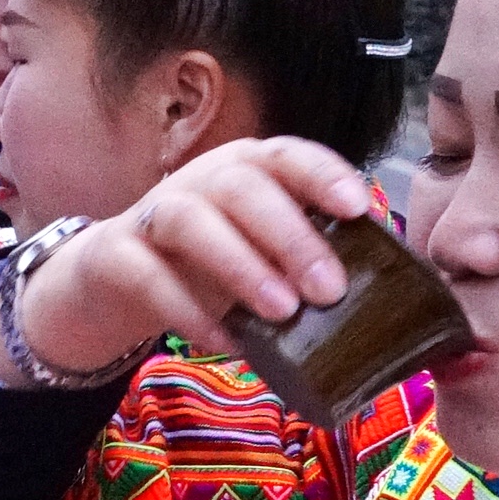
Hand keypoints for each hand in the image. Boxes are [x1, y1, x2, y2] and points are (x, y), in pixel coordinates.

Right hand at [12, 135, 379, 377]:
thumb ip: (307, 263)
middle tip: (329, 290)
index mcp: (242, 172)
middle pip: (240, 186)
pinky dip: (187, 310)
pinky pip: (147, 276)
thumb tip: (391, 302)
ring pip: (188, 220)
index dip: (321, 175)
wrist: (108, 282)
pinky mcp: (111, 258)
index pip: (284, 155)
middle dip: (289, 234)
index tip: (357, 209)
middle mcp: (197, 182)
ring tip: (281, 313)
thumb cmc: (204, 267)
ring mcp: (148, 216)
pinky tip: (225, 344)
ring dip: (240, 264)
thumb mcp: (257, 256)